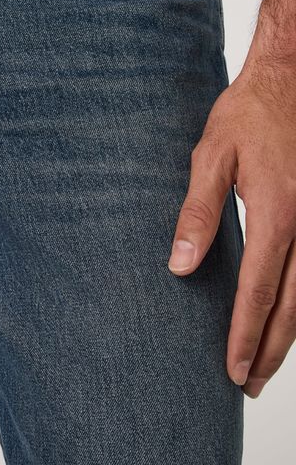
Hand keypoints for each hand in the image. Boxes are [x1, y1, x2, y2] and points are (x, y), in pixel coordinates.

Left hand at [168, 57, 295, 397]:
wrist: (289, 80)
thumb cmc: (247, 115)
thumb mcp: (211, 157)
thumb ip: (197, 212)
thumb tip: (181, 264)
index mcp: (276, 216)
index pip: (258, 293)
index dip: (242, 336)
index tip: (229, 369)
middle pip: (292, 307)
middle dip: (268, 350)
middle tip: (245, 385)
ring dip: (288, 336)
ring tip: (265, 365)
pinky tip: (288, 316)